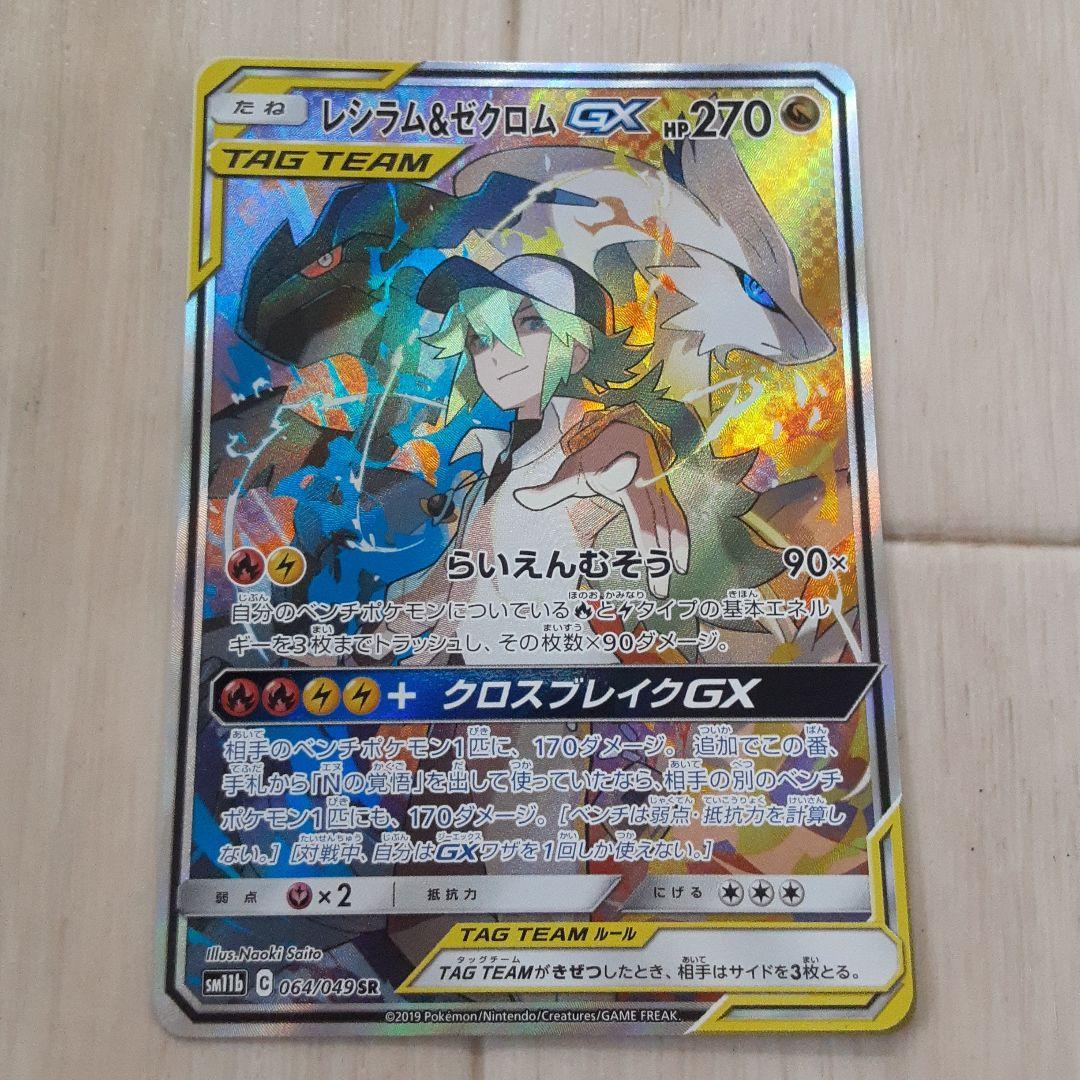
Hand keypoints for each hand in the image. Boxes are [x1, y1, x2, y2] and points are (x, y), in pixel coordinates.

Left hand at [513, 421, 688, 596]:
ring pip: (673, 523)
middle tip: (657, 589)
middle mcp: (646, 483)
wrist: (627, 430)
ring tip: (669, 582)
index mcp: (623, 477)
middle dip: (659, 556)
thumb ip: (548, 490)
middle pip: (656, 524)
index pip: (634, 506)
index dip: (642, 522)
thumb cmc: (595, 455)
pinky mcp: (667, 495)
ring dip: (675, 553)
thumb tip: (520, 497)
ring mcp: (660, 489)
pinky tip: (681, 566)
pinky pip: (678, 519)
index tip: (645, 539)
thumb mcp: (570, 469)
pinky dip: (681, 542)